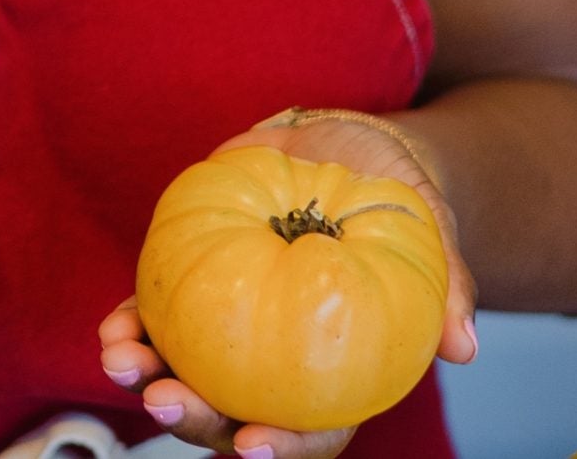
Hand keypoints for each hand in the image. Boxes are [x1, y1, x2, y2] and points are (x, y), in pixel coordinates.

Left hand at [96, 113, 475, 456]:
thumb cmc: (397, 200)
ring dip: (146, 377)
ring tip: (120, 361)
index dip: (284, 446)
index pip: (314, 429)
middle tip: (165, 400)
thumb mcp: (432, 233)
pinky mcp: (199, 285)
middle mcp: (278, 364)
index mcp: (337, 371)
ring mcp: (232, 329)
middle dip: (194, 418)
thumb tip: (464, 348)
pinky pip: (159, 319)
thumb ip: (447, 286)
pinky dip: (132, 327)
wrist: (347, 146)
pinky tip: (112, 327)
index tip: (253, 444)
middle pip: (234, 414)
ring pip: (185, 373)